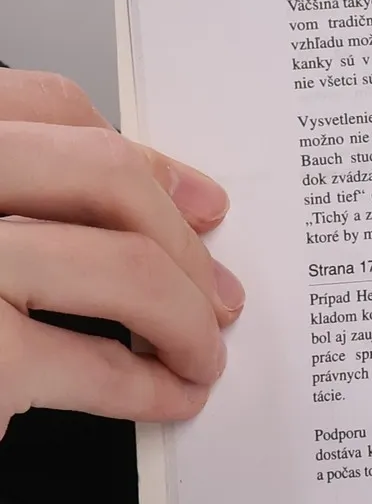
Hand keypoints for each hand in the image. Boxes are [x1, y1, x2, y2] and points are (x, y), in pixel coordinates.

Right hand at [0, 69, 241, 428]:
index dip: (141, 157)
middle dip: (183, 243)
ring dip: (187, 320)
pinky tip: (165, 396)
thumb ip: (9, 195)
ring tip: (199, 354)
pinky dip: (149, 386)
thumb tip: (151, 206)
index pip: (44, 107)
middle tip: (218, 294)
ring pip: (124, 266)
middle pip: (102, 174)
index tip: (194, 201)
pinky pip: (97, 365)